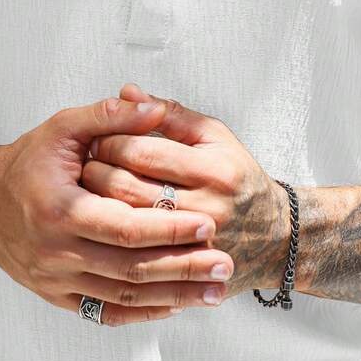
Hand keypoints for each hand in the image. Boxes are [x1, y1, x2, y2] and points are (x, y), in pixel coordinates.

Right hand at [0, 95, 236, 325]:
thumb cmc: (26, 162)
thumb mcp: (62, 127)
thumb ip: (110, 116)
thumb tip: (155, 106)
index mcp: (60, 209)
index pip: (126, 227)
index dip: (170, 228)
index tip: (209, 226)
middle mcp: (56, 252)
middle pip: (131, 269)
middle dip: (183, 267)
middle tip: (226, 264)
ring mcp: (55, 279)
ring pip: (123, 296)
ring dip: (173, 296)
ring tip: (215, 291)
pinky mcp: (55, 296)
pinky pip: (105, 312)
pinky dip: (142, 312)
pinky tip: (175, 305)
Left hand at [81, 83, 291, 301]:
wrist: (274, 239)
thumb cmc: (237, 179)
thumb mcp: (214, 137)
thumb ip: (170, 114)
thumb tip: (127, 92)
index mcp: (213, 169)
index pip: (141, 150)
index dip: (109, 141)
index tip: (97, 139)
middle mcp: (206, 208)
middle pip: (126, 187)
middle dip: (96, 172)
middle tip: (86, 164)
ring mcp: (193, 243)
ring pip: (123, 222)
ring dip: (95, 203)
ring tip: (89, 189)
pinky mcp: (184, 269)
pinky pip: (133, 252)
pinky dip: (112, 234)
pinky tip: (103, 220)